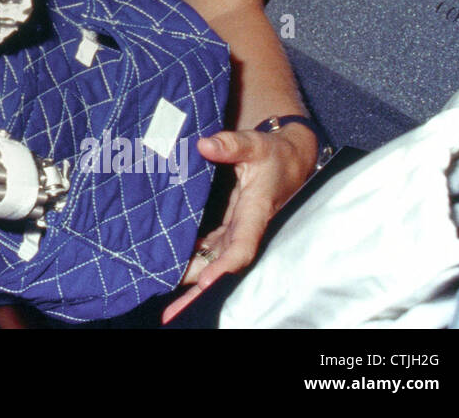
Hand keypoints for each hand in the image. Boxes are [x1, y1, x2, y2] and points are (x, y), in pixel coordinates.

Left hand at [161, 125, 315, 323]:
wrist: (290, 159)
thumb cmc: (273, 153)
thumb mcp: (255, 144)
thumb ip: (232, 144)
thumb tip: (204, 145)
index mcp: (255, 212)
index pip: (241, 247)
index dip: (224, 267)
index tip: (205, 282)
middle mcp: (246, 228)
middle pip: (223, 266)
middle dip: (200, 290)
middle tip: (173, 313)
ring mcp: (237, 231)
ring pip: (214, 262)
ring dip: (192, 281)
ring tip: (168, 305)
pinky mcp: (230, 228)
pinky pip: (210, 251)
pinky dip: (193, 261)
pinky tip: (171, 270)